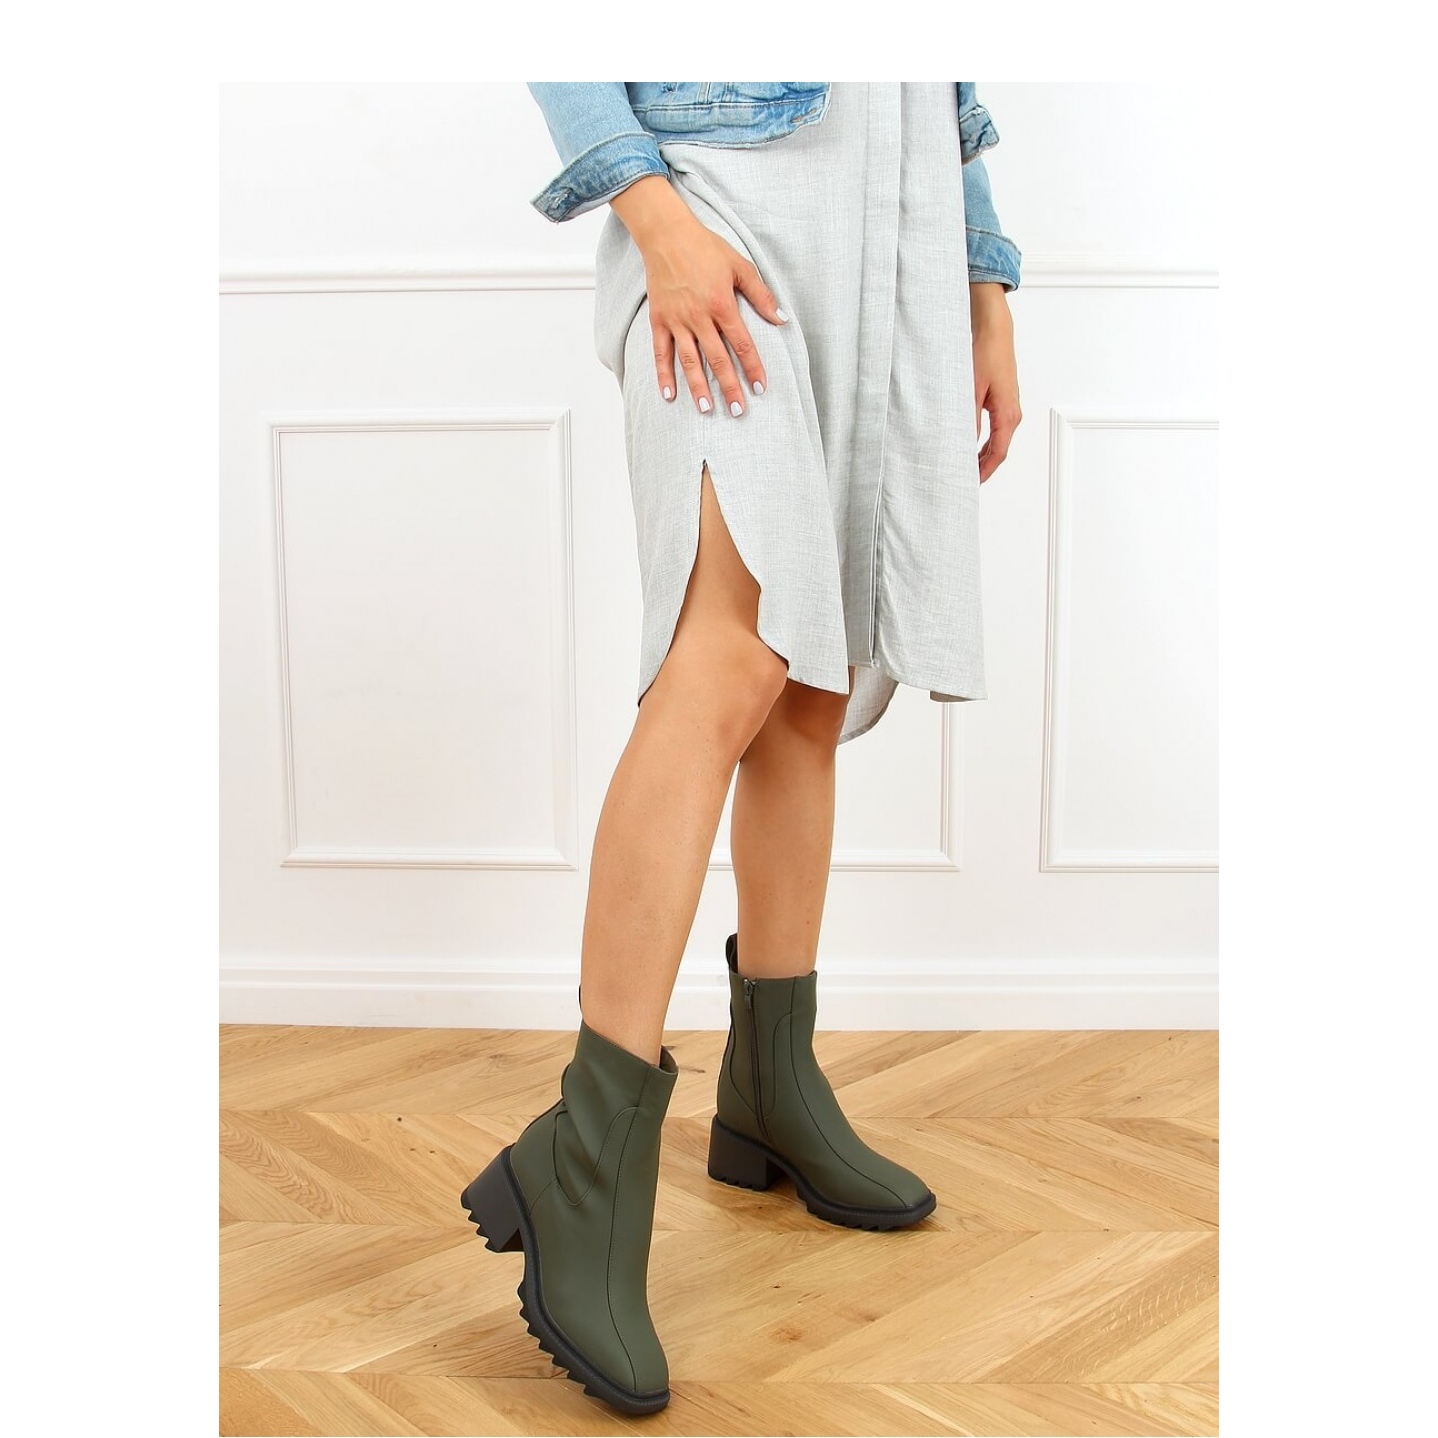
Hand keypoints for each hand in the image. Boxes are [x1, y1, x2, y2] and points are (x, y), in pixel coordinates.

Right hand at [610, 175, 786, 416]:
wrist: (667, 234)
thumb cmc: (707, 248)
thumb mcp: (740, 266)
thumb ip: (761, 295)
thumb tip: (782, 319)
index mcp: (722, 304)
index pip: (742, 344)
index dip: (752, 368)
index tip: (761, 388)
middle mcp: (699, 317)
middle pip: (717, 359)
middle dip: (729, 387)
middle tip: (738, 411)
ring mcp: (677, 320)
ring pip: (689, 361)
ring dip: (698, 387)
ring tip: (707, 409)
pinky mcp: (659, 320)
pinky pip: (661, 352)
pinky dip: (663, 374)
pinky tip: (669, 395)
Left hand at [970, 283, 1020, 481]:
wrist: (993, 328)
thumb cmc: (985, 354)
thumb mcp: (970, 390)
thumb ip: (968, 420)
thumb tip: (962, 446)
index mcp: (1008, 415)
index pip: (997, 454)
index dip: (983, 473)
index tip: (969, 486)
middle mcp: (1012, 414)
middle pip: (997, 451)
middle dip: (981, 469)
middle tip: (961, 482)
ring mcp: (1007, 408)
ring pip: (995, 442)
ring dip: (980, 456)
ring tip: (961, 469)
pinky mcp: (1000, 402)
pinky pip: (993, 430)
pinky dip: (980, 442)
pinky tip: (966, 446)